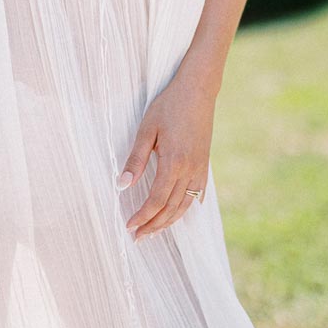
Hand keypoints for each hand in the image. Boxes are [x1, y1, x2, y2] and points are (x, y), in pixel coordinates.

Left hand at [117, 71, 214, 239]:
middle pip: (171, 208)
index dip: (142, 216)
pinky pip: (196, 195)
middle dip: (154, 225)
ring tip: (153, 230)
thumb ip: (135, 158)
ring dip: (169, 221)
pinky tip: (177, 213)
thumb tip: (122, 184)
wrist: (198, 90)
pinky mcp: (205, 164)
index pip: (156, 200)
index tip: (129, 225)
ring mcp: (200, 169)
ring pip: (185, 205)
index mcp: (174, 162)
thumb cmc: (169, 106)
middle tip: (138, 237)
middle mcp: (190, 170)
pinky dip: (185, 208)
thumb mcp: (147, 129)